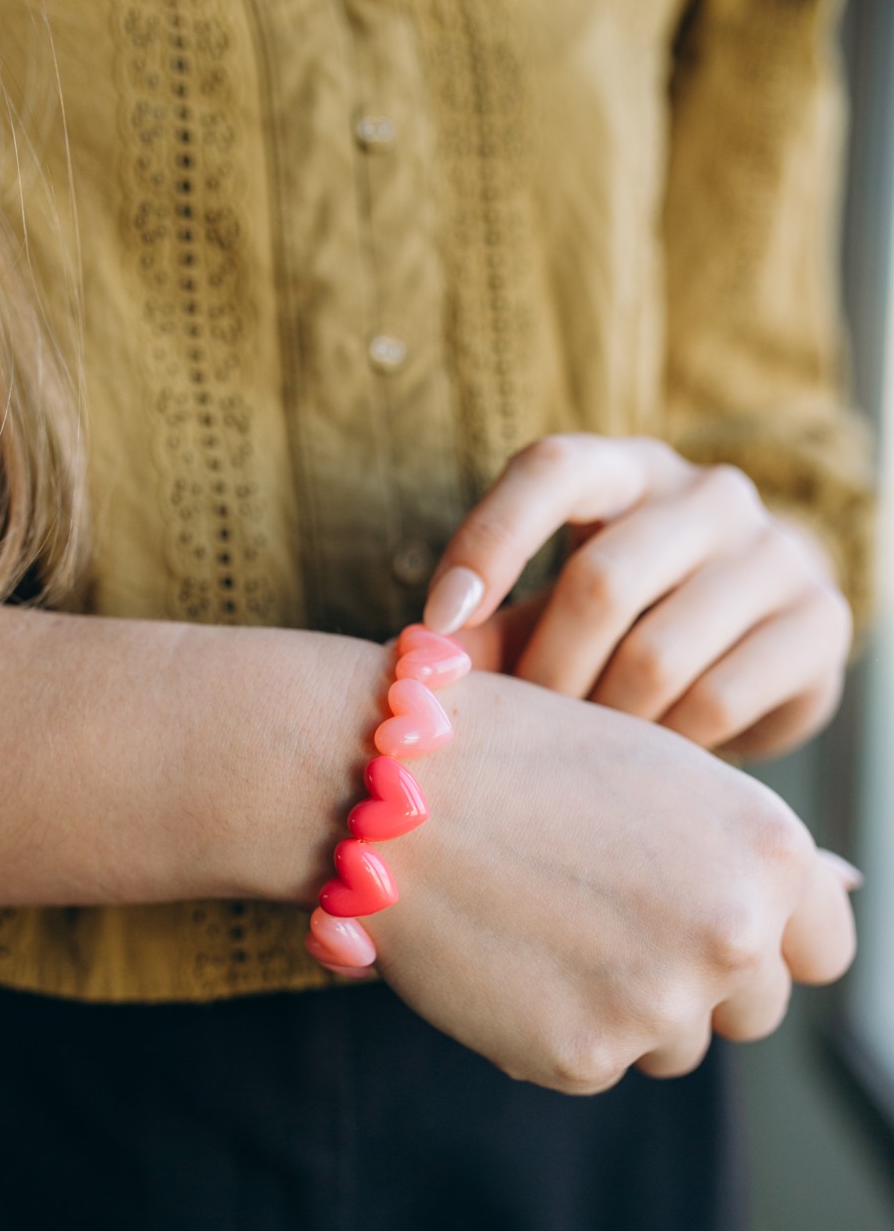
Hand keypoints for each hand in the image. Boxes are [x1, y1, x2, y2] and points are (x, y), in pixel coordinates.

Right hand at [369, 669, 857, 1092]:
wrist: (391, 788)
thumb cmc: (524, 760)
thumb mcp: (663, 774)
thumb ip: (754, 850)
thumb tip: (846, 886)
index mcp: (768, 852)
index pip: (825, 950)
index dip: (768, 938)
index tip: (707, 923)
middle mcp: (734, 933)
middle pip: (755, 1010)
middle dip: (694, 978)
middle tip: (605, 918)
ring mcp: (659, 1003)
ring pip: (673, 1045)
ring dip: (627, 1008)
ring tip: (547, 928)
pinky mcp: (581, 1058)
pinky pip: (594, 1065)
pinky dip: (555, 1028)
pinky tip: (508, 958)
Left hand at [423, 434, 852, 758]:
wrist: (768, 640)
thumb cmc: (639, 620)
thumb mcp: (561, 608)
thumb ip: (496, 626)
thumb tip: (413, 669)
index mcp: (626, 470)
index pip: (551, 469)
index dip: (488, 540)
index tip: (439, 624)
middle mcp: (707, 493)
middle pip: (600, 582)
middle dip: (547, 677)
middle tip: (525, 733)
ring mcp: (773, 551)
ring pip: (657, 656)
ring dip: (605, 725)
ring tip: (587, 755)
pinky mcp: (819, 621)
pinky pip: (718, 701)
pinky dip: (668, 749)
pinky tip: (653, 761)